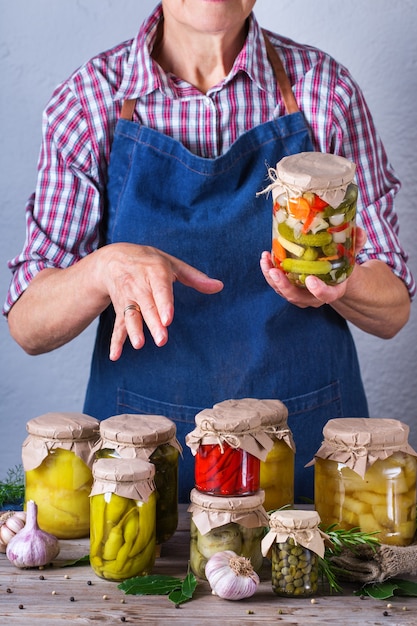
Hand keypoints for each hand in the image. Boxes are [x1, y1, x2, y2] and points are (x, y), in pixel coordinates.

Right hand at [100, 243, 223, 359]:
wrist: (113, 258)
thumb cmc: (149, 261)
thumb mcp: (172, 263)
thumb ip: (195, 277)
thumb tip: (219, 286)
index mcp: (154, 272)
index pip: (160, 289)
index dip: (164, 304)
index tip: (168, 320)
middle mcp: (139, 285)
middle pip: (146, 306)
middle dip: (153, 323)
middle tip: (162, 340)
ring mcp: (127, 298)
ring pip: (130, 315)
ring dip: (134, 330)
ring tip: (139, 344)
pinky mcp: (119, 309)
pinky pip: (117, 325)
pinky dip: (116, 341)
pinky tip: (115, 356)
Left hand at [260, 227, 366, 307]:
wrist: (334, 276)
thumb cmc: (342, 264)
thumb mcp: (352, 254)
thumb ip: (356, 244)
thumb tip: (359, 231)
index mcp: (333, 290)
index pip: (326, 295)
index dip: (318, 290)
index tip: (310, 280)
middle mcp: (315, 297)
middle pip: (297, 297)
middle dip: (284, 286)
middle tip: (275, 272)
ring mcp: (301, 295)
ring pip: (283, 292)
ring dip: (271, 279)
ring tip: (265, 260)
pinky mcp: (290, 289)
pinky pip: (277, 285)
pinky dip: (269, 274)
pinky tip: (265, 259)